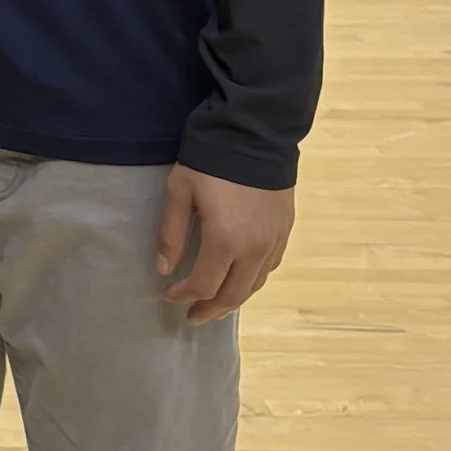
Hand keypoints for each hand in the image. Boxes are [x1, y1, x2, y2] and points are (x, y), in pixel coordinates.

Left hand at [157, 167, 294, 324]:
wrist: (256, 133)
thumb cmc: (211, 160)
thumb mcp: (180, 191)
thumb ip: (172, 233)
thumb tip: (164, 269)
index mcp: (225, 241)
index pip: (204, 285)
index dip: (183, 295)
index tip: (167, 295)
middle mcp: (254, 249)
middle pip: (233, 295)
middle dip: (210, 309)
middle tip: (193, 317)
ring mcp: (274, 241)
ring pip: (255, 284)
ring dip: (233, 299)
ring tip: (215, 304)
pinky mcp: (286, 230)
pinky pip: (271, 266)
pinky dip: (253, 280)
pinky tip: (242, 278)